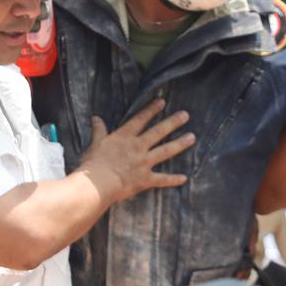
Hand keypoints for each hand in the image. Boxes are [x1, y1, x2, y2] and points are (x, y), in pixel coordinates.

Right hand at [73, 99, 193, 203]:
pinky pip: (162, 179)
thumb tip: (96, 118)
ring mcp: (144, 163)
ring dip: (180, 143)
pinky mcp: (146, 179)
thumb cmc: (93, 164)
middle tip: (185, 115)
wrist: (98, 184)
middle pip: (158, 132)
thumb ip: (98, 130)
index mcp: (124, 137)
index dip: (151, 110)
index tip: (162, 101)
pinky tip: (184, 178)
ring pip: (166, 151)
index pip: (140, 120)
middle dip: (173, 122)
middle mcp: (138, 147)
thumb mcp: (95, 144)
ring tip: (192, 137)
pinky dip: (173, 179)